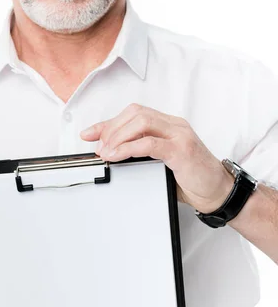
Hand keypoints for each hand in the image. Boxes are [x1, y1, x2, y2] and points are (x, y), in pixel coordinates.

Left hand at [80, 103, 234, 213]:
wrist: (218, 192)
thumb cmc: (191, 179)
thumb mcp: (161, 164)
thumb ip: (142, 155)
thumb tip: (111, 156)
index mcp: (169, 125)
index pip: (133, 114)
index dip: (108, 123)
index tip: (88, 134)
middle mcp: (174, 125)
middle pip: (135, 113)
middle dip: (110, 128)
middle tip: (98, 147)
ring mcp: (179, 135)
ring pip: (141, 122)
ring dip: (118, 136)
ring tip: (105, 152)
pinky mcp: (181, 150)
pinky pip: (149, 143)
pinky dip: (128, 148)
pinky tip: (117, 156)